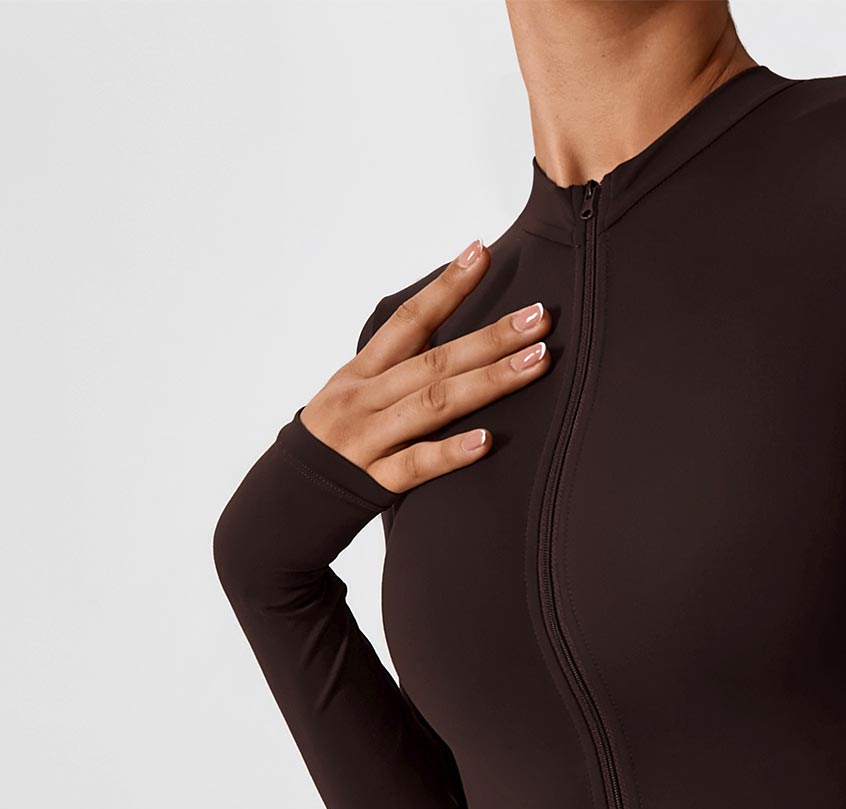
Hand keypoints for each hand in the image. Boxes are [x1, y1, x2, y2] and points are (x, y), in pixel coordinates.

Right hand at [299, 240, 552, 491]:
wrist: (286, 502)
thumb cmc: (333, 445)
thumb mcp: (354, 396)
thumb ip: (397, 373)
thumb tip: (456, 348)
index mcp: (362, 372)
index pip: (409, 319)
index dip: (447, 285)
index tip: (483, 251)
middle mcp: (365, 398)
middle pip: (435, 359)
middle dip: (491, 336)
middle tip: (539, 316)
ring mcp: (369, 439)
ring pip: (434, 404)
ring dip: (489, 381)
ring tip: (537, 362)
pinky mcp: (373, 481)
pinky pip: (416, 465)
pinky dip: (451, 453)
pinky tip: (487, 442)